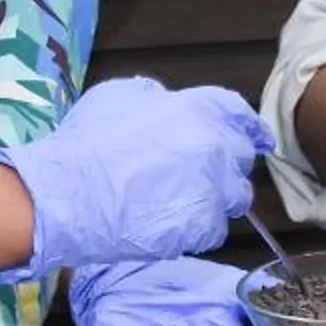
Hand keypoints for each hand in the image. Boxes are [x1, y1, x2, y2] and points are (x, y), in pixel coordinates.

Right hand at [0, 77, 270, 278]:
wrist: (68, 195)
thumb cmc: (87, 141)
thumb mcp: (117, 96)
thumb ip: (154, 96)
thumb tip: (165, 99)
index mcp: (200, 109)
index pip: (240, 114)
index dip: (249, 127)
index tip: (257, 138)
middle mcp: (216, 147)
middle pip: (241, 157)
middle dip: (225, 164)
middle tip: (196, 175)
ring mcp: (213, 189)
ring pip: (234, 197)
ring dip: (216, 199)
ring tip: (181, 204)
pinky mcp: (203, 227)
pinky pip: (213, 230)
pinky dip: (196, 229)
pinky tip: (168, 226)